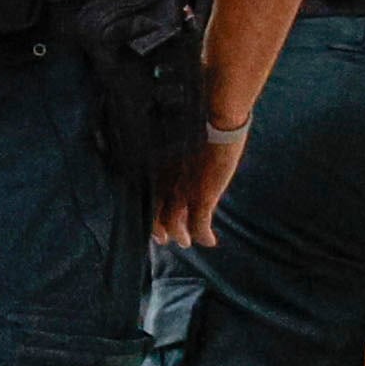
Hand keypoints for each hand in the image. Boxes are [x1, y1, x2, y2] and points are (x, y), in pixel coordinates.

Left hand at [153, 131, 246, 248]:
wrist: (217, 123)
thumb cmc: (200, 125)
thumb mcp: (180, 143)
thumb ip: (175, 157)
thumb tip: (179, 162)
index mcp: (157, 169)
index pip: (147, 197)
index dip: (149, 212)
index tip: (153, 218)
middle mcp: (165, 184)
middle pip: (155, 216)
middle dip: (159, 231)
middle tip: (164, 239)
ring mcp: (182, 192)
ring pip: (175, 227)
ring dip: (182, 237)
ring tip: (187, 242)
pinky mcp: (201, 198)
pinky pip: (199, 227)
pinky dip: (204, 237)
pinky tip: (210, 241)